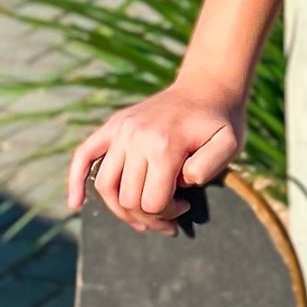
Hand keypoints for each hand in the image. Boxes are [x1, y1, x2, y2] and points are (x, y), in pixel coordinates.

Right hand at [65, 80, 245, 232]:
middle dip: (149, 217)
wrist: (207, 88)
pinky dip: (76, 181)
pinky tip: (76, 204)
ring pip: (106, 186)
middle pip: (128, 199)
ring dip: (122, 210)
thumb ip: (210, 166)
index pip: (152, 202)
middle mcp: (135, 137)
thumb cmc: (221, 121)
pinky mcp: (113, 126)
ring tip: (143, 218)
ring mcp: (120, 130)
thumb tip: (182, 181)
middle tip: (170, 217)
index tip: (185, 207)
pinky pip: (83, 155)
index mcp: (163, 145)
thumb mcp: (230, 144)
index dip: (168, 215)